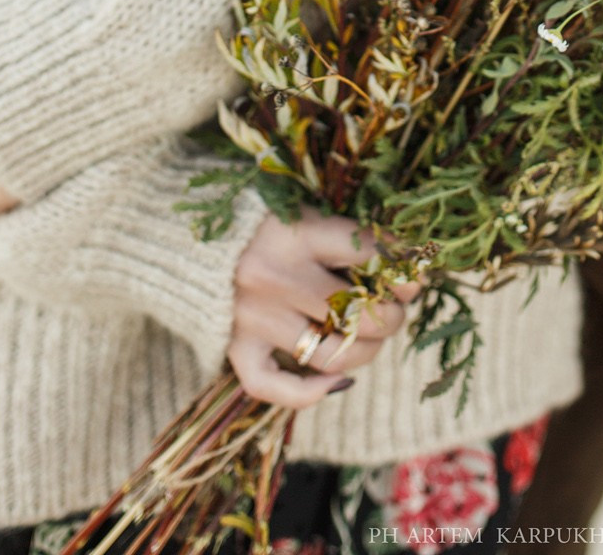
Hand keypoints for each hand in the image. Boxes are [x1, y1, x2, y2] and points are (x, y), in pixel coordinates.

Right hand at [230, 210, 419, 410]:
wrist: (190, 234)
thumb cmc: (263, 219)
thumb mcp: (308, 211)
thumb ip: (349, 236)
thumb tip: (411, 265)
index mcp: (296, 234)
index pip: (368, 256)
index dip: (402, 270)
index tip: (413, 275)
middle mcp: (273, 278)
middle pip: (355, 312)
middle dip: (390, 316)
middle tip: (394, 310)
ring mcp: (252, 318)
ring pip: (329, 355)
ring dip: (366, 353)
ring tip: (373, 338)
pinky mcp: (234, 347)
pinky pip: (275, 387)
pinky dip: (311, 392)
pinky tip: (337, 380)